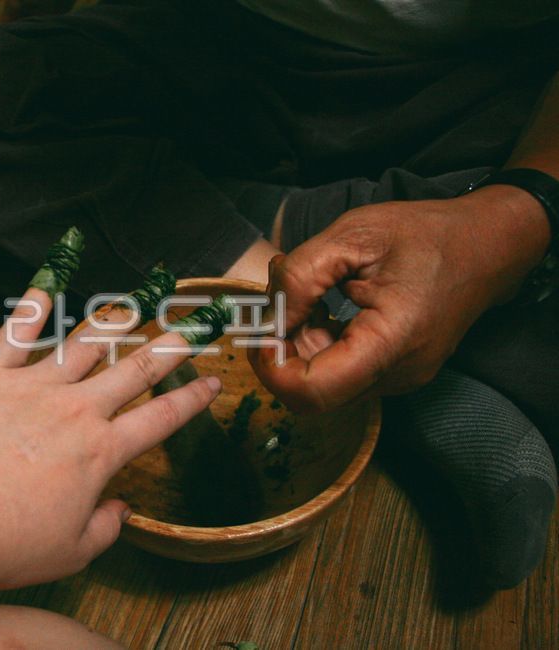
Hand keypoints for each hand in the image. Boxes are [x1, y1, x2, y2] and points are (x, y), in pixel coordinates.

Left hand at [0, 287, 220, 590]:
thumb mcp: (70, 553)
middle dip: (169, 347)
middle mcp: (75, 411)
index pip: (160, 420)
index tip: (213, 382)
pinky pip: (16, 332)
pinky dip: (33, 306)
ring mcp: (31, 387)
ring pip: (83, 344)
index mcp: (100, 453)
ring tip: (135, 305)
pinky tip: (47, 285)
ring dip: (113, 323)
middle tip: (194, 326)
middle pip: (133, 370)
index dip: (192, 400)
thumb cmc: (2, 543)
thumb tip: (121, 510)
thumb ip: (106, 528)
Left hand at [249, 184, 549, 412]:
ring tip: (304, 295)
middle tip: (276, 304)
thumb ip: (301, 277)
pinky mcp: (393, 370)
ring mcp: (397, 377)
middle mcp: (396, 374)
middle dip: (281, 353)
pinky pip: (341, 371)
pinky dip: (318, 343)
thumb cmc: (427, 234)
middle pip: (312, 393)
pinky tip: (321, 306)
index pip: (312, 391)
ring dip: (298, 345)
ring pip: (323, 383)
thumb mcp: (353, 235)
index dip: (272, 368)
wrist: (487, 243)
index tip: (262, 330)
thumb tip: (268, 317)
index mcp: (391, 342)